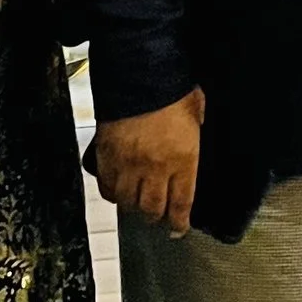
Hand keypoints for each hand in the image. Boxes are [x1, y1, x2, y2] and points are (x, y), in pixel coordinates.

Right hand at [94, 91, 204, 232]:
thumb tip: (192, 143)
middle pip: (151, 209)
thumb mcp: (196, 113)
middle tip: (157, 216)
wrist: (137, 73)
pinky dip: (113, 193)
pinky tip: (118, 190)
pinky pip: (106, 187)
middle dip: (155, 216)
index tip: (178, 229)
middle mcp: (154, 168)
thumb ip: (195, 135)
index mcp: (182, 159)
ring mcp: (127, 164)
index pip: (180, 204)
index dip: (178, 222)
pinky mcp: (105, 156)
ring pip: (127, 202)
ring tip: (137, 204)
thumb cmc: (171, 88)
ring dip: (133, 207)